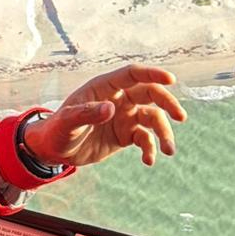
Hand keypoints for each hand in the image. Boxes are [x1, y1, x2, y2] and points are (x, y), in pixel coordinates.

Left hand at [23, 64, 185, 168]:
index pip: (132, 75)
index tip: (171, 79)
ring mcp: (124, 116)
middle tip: (180, 117)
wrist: (54, 150)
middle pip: (150, 94)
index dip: (152, 74)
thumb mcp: (68, 122)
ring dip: (164, 132)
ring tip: (169, 150)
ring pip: (152, 118)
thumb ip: (87, 113)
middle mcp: (118, 98)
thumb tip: (111, 109)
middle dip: (167, 103)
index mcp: (104, 87)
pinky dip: (150, 149)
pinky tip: (148, 161)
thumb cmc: (57, 129)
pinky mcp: (125, 135)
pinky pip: (145, 138)